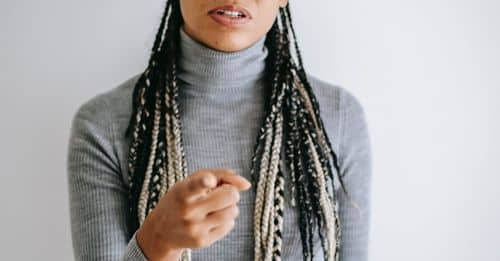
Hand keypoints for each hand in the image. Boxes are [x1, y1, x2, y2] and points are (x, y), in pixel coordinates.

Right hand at [136, 168, 250, 260]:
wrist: (162, 231)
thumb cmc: (181, 200)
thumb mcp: (192, 181)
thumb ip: (220, 175)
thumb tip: (246, 184)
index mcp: (182, 192)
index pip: (195, 185)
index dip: (204, 181)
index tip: (209, 181)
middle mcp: (187, 211)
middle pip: (229, 195)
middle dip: (230, 192)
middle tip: (221, 193)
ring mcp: (195, 228)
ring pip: (233, 211)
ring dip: (229, 207)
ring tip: (214, 207)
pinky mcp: (203, 241)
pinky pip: (229, 225)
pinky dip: (226, 220)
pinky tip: (212, 219)